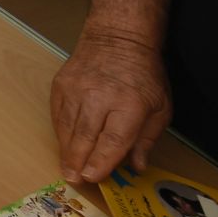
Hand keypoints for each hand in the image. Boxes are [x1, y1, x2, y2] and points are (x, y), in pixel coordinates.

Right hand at [51, 29, 172, 182]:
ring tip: (66, 168)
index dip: (101, 161)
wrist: (117, 37)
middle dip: (78, 160)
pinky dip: (60, 131)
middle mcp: (100, 96)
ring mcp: (76, 89)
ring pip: (68, 126)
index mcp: (129, 104)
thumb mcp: (160, 106)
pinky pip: (58, 113)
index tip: (92, 177)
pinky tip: (64, 144)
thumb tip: (136, 166)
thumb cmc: (143, 74)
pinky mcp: (61, 84)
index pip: (112, 139)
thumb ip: (147, 138)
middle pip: (85, 135)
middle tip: (73, 178)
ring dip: (66, 150)